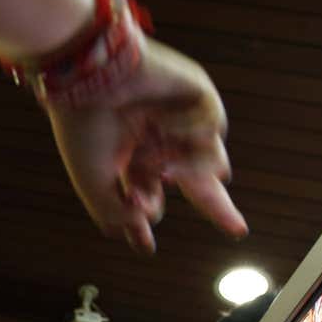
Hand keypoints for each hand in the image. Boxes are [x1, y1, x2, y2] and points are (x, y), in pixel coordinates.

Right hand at [45, 35, 247, 253]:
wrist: (87, 75)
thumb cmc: (84, 125)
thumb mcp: (94, 183)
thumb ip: (117, 215)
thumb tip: (144, 234)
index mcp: (132, 155)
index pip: (149, 194)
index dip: (146, 220)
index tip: (145, 247)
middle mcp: (159, 138)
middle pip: (197, 181)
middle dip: (217, 207)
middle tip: (237, 230)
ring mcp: (180, 118)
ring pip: (210, 162)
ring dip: (186, 170)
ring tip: (161, 165)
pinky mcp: (197, 94)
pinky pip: (213, 128)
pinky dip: (189, 133)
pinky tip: (164, 125)